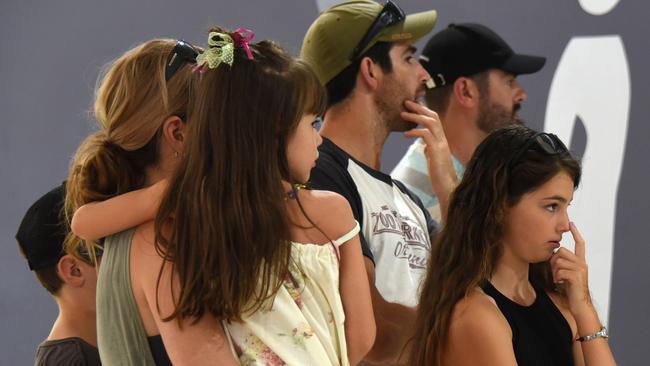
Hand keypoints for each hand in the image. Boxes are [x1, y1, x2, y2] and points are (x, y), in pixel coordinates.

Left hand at [401, 100, 456, 218]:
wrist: (447, 189)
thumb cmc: (440, 177)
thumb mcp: (433, 160)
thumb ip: (430, 151)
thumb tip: (425, 146)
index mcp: (442, 141)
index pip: (434, 120)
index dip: (424, 111)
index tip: (412, 106)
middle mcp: (443, 139)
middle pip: (433, 116)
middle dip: (419, 107)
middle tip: (406, 102)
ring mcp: (441, 144)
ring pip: (430, 122)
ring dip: (415, 116)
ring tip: (402, 113)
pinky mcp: (437, 151)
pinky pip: (425, 134)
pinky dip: (414, 131)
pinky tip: (406, 134)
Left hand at [550, 222, 592, 315]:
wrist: (580, 304)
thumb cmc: (572, 290)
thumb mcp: (567, 274)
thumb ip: (564, 264)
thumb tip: (554, 255)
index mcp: (581, 262)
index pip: (580, 243)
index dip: (576, 233)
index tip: (572, 223)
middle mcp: (582, 263)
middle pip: (562, 251)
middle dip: (554, 260)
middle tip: (555, 272)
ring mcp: (580, 269)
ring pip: (559, 261)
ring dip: (554, 270)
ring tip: (558, 279)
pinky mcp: (576, 276)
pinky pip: (560, 270)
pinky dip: (556, 277)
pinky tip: (559, 283)